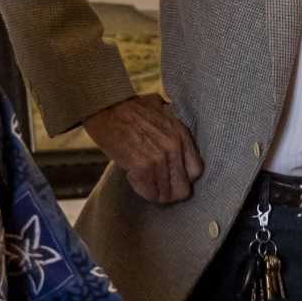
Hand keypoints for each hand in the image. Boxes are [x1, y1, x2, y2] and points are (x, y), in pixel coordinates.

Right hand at [83, 94, 203, 202]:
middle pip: (183, 188)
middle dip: (170, 193)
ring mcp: (159, 158)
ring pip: (165, 194)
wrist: (106, 106)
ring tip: (143, 181)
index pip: (196, 170)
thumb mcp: (162, 110)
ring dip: (154, 192)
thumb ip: (173, 126)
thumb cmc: (130, 108)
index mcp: (181, 134)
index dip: (184, 178)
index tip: (173, 179)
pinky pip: (149, 192)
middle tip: (158, 189)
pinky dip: (141, 190)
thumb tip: (179, 138)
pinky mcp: (142, 166)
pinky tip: (132, 177)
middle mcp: (174, 147)